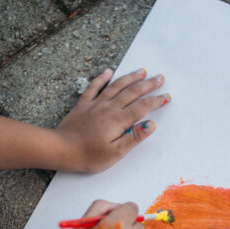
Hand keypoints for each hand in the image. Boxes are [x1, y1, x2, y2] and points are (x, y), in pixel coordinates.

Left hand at [53, 68, 170, 172]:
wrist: (62, 149)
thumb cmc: (89, 155)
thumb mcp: (116, 152)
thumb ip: (134, 137)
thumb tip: (151, 125)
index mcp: (119, 120)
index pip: (143, 107)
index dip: (156, 101)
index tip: (167, 96)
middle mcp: (109, 108)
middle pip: (132, 92)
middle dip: (148, 84)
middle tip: (160, 77)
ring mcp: (96, 104)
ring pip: (116, 86)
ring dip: (131, 78)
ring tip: (142, 71)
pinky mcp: (83, 105)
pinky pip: (94, 87)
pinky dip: (102, 78)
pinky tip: (108, 71)